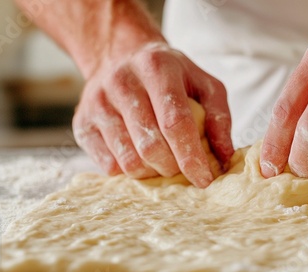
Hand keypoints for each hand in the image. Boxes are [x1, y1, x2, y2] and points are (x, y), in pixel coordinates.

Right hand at [73, 42, 233, 187]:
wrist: (119, 56)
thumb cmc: (169, 75)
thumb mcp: (203, 83)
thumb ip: (219, 118)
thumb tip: (225, 159)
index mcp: (157, 68)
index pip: (176, 122)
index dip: (192, 157)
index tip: (205, 180)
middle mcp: (122, 83)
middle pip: (151, 146)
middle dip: (173, 168)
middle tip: (182, 168)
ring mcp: (97, 103)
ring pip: (128, 160)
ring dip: (152, 172)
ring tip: (163, 162)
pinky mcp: (82, 123)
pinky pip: (108, 165)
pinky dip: (130, 171)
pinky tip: (140, 157)